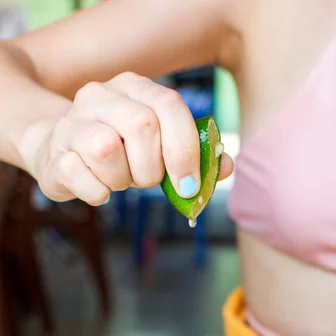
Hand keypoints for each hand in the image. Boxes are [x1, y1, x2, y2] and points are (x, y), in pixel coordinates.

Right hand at [33, 72, 233, 204]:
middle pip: (142, 126)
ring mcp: (71, 121)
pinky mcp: (53, 153)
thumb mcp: (160, 149)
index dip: (185, 150)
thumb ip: (195, 155)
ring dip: (122, 180)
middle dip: (152, 167)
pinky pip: (81, 177)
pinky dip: (97, 193)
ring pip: (107, 150)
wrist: (62, 152)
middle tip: (147, 180)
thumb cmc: (122, 153)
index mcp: (134, 87)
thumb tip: (225, 166)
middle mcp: (99, 95)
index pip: (169, 105)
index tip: (189, 185)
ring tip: (118, 179)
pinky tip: (97, 187)